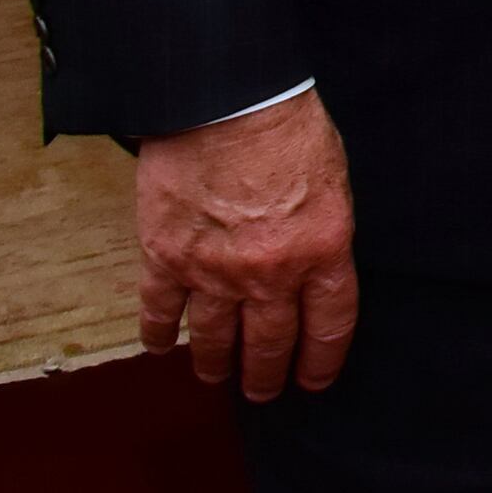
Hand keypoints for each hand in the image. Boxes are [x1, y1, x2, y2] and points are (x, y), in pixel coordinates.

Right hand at [134, 87, 359, 398]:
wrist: (227, 101)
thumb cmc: (287, 127)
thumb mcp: (333, 181)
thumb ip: (323, 231)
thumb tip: (315, 264)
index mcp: (323, 250)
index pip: (328, 325)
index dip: (321, 360)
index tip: (313, 380)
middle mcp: (270, 273)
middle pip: (271, 342)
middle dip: (267, 374)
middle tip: (262, 391)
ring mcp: (215, 271)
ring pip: (215, 338)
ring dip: (216, 364)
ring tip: (217, 376)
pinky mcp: (167, 257)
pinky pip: (160, 311)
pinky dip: (158, 333)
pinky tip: (161, 347)